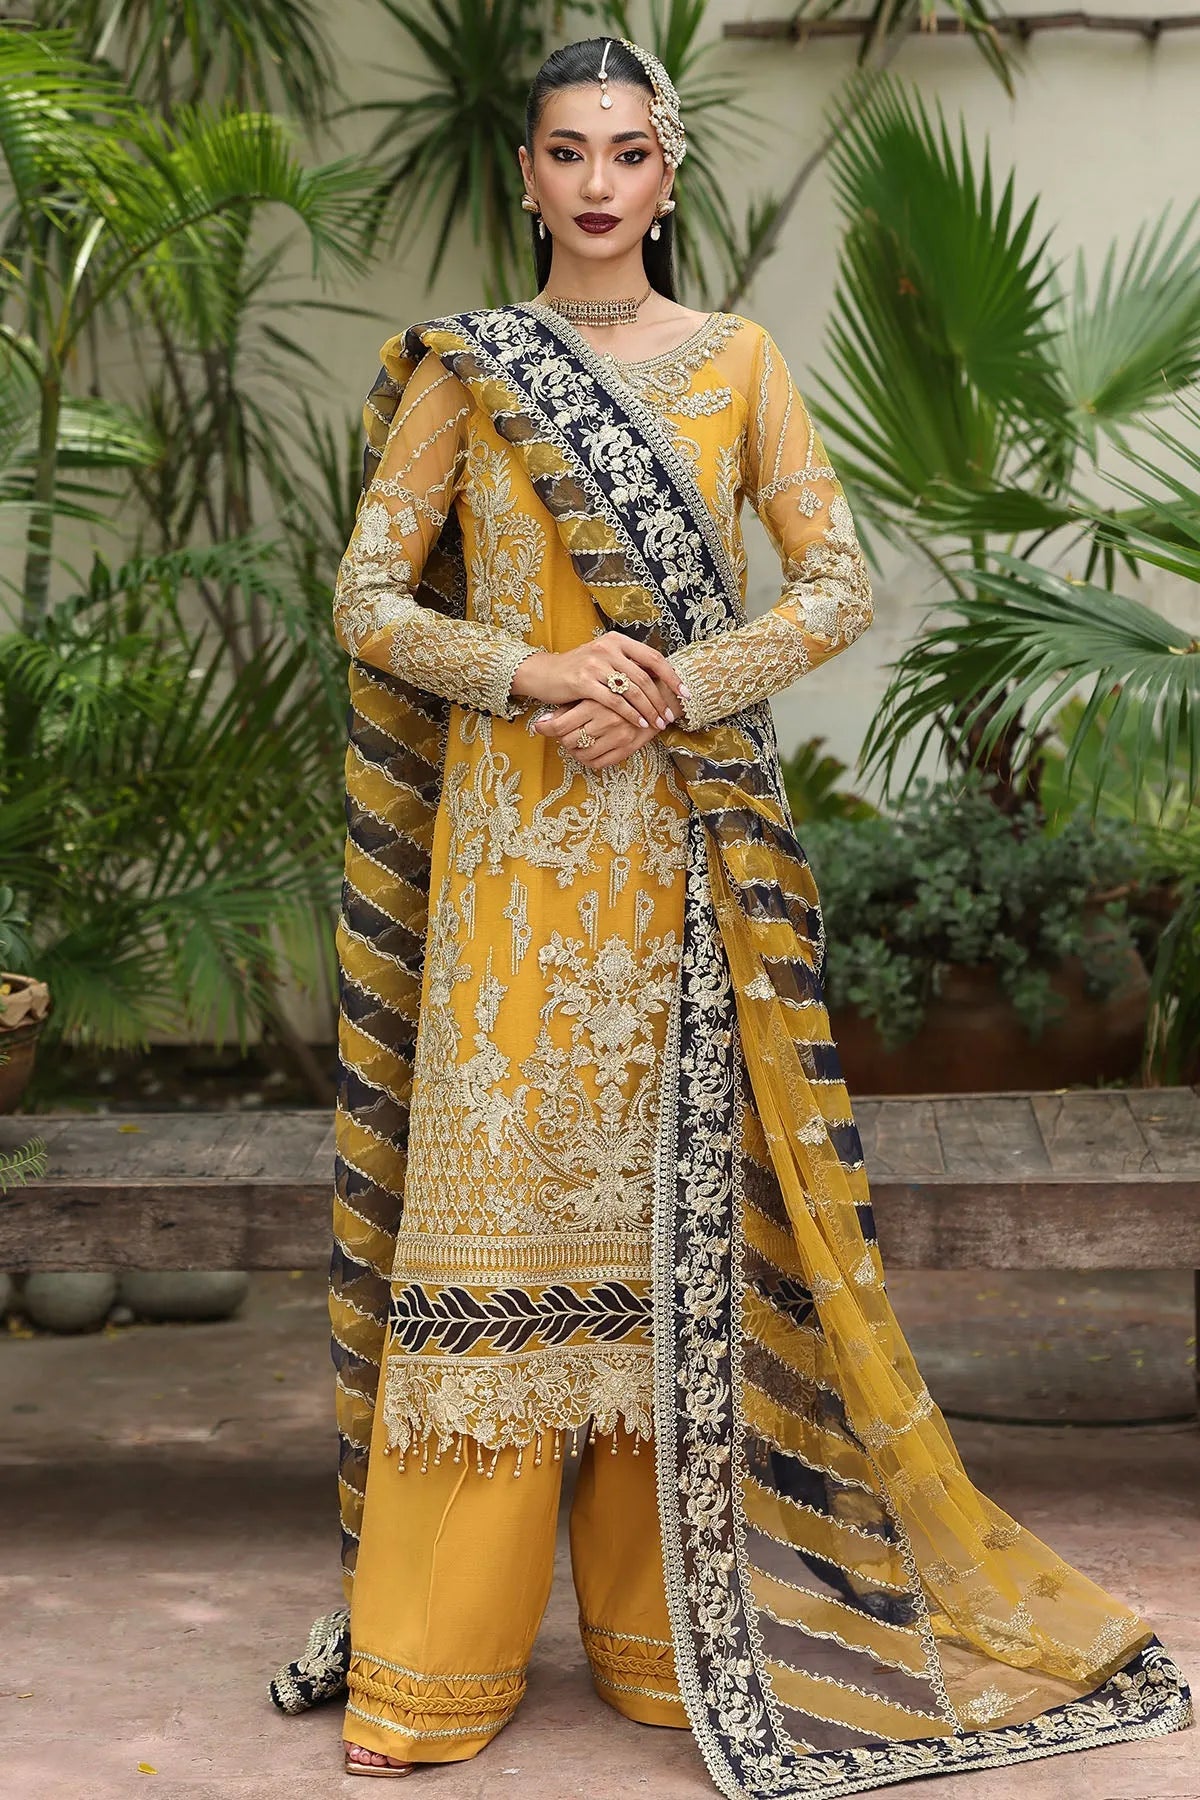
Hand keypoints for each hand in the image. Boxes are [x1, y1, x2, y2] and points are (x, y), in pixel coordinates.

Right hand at [510, 630, 688, 732]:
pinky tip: (639, 724)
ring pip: (631, 690)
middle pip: (644, 677)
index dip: (672, 676)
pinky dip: (630, 714)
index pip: (653, 657)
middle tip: (671, 716)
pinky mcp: (583, 682)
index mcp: (617, 640)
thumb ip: (628, 664)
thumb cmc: (578, 670)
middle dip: (661, 699)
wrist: (544, 674)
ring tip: (658, 723)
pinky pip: (614, 701)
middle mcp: (607, 648)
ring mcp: (595, 664)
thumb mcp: (604, 659)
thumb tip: (661, 679)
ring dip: (648, 709)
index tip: (685, 693)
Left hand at [535, 701, 661, 770]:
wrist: (658, 694)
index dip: (545, 729)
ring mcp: (618, 737)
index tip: (539, 727)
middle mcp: (606, 721)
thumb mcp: (595, 690)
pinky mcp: (628, 748)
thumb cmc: (622, 689)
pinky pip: (599, 763)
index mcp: (595, 703)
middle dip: (561, 738)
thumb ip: (571, 705)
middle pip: (568, 740)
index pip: (560, 725)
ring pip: (582, 754)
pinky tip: (587, 750)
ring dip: (574, 750)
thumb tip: (544, 721)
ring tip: (575, 741)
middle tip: (561, 732)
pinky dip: (588, 759)